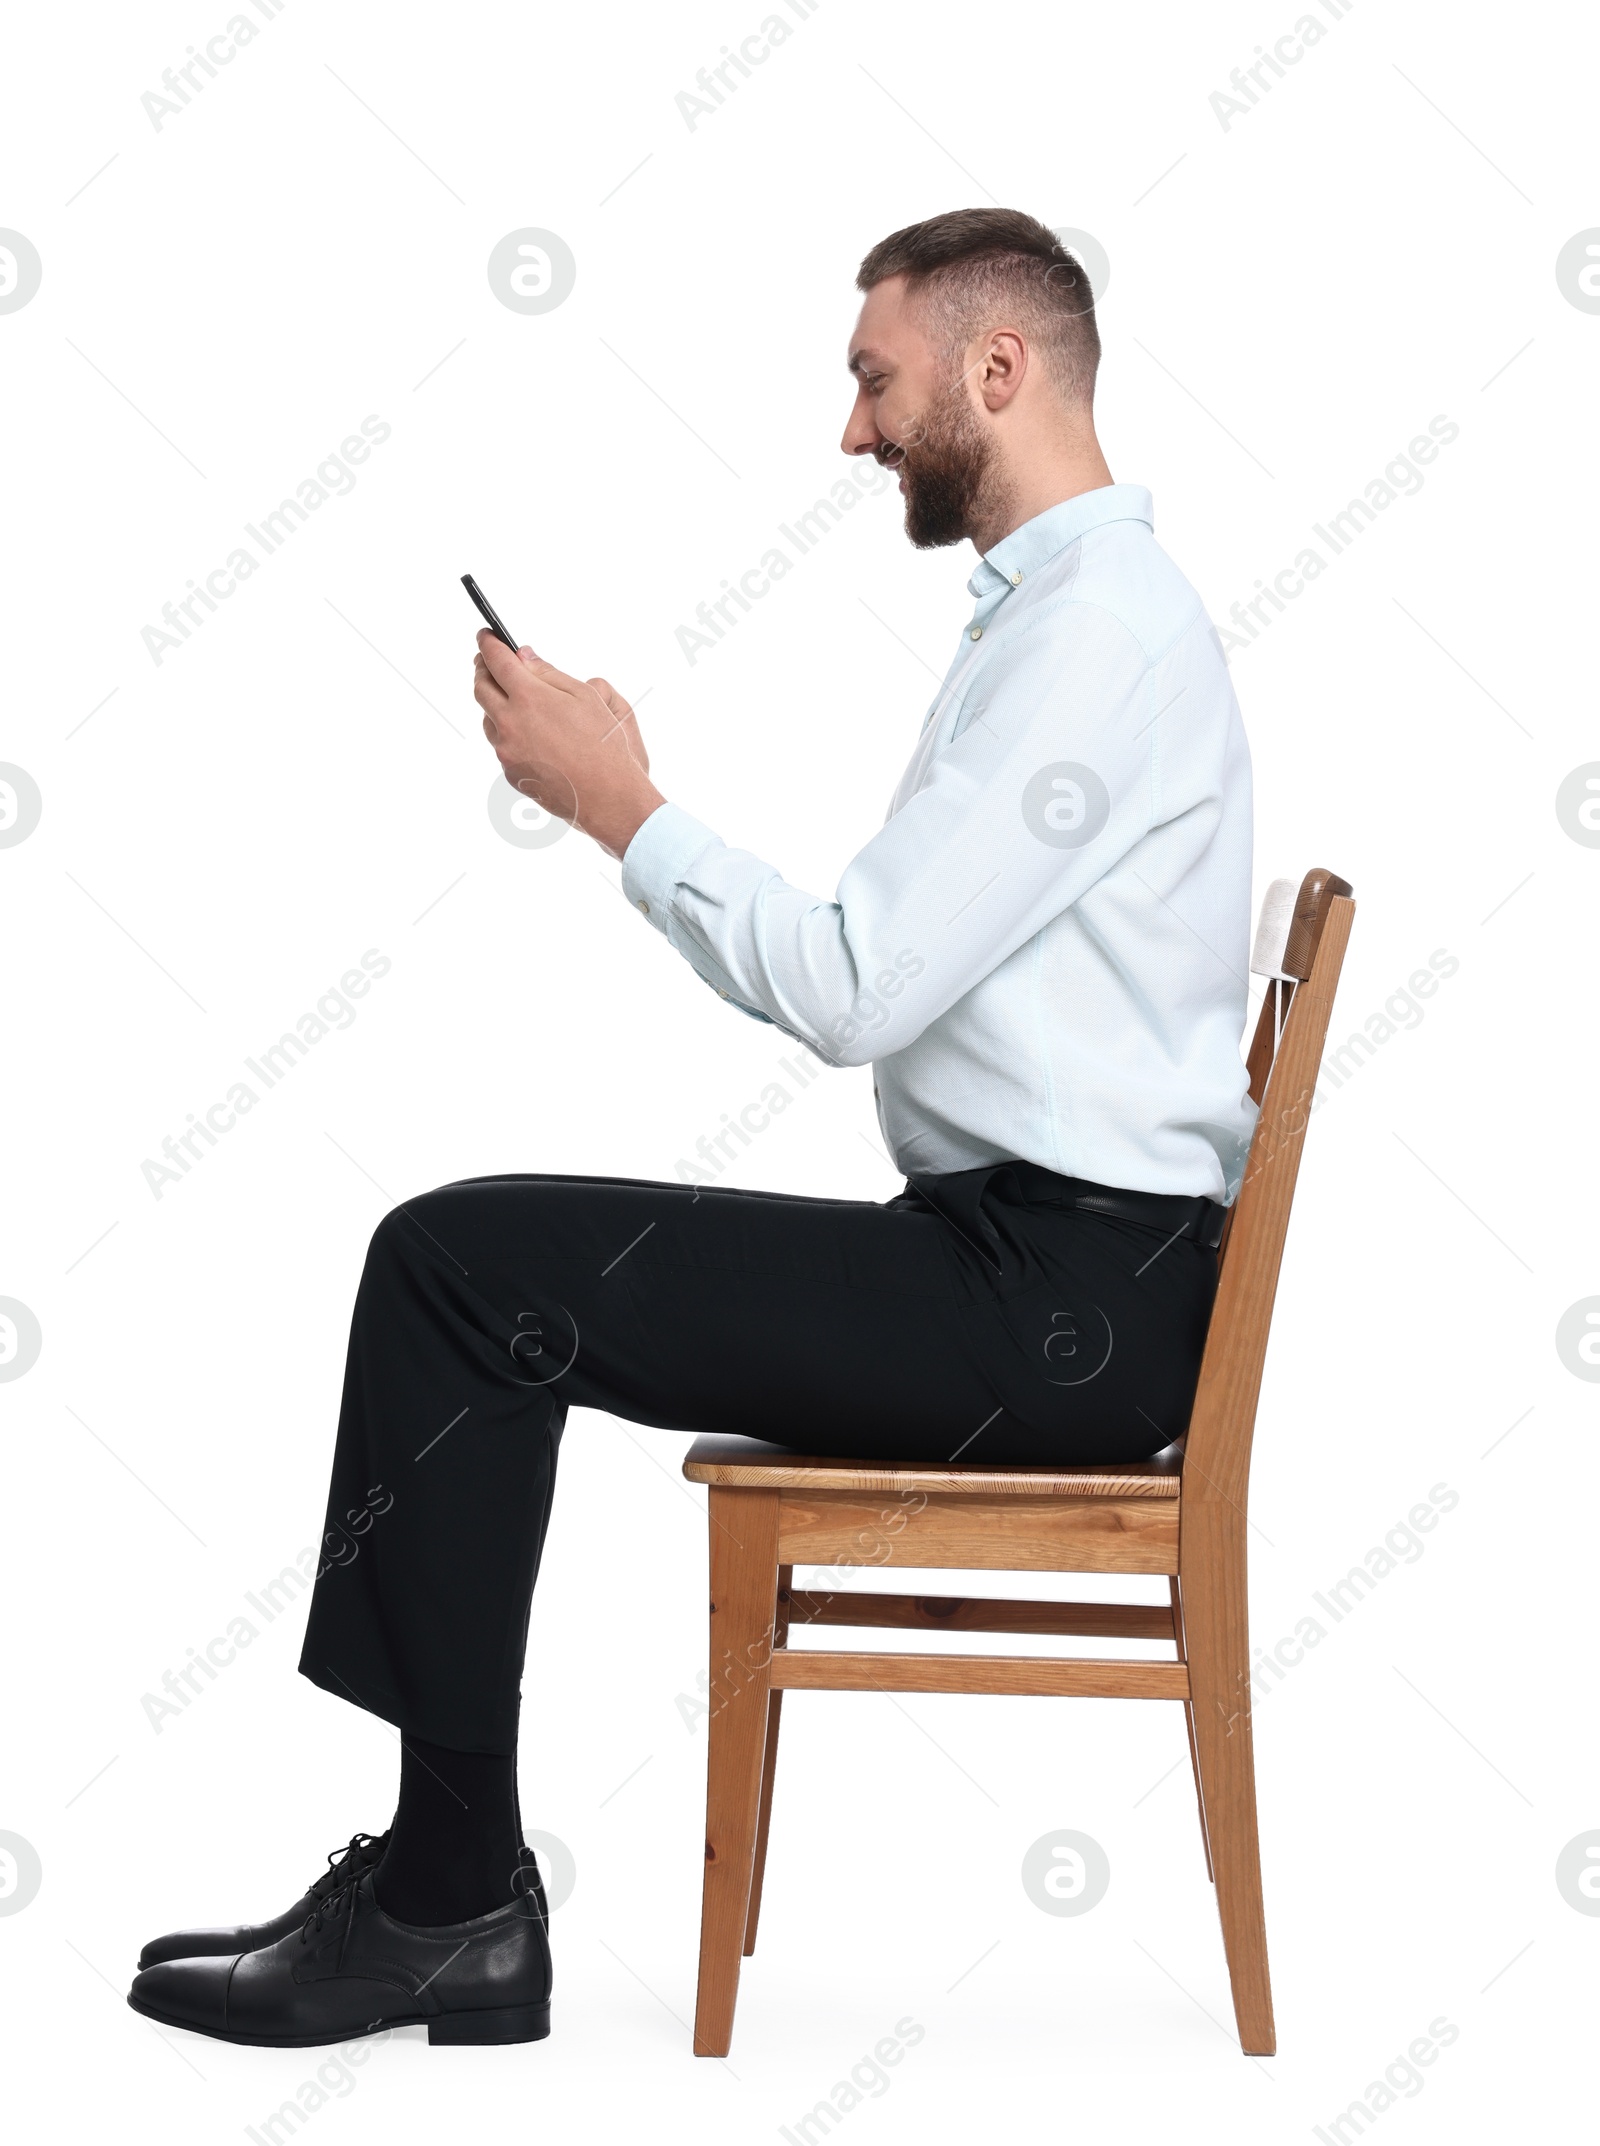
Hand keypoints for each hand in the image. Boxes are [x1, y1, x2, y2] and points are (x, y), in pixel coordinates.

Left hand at [473, 632, 663, 859]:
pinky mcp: (510, 773)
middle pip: (481, 688)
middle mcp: (510, 723)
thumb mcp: (587, 697)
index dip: (488, 643)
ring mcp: (507, 751)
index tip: (486, 635)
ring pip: (488, 719)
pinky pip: (501, 745)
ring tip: (513, 698)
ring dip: (495, 704)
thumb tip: (525, 657)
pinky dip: (508, 732)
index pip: (496, 660)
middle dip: (483, 670)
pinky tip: (529, 733)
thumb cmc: (606, 745)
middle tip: (490, 662)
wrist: (610, 798)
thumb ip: (550, 673)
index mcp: (528, 697)